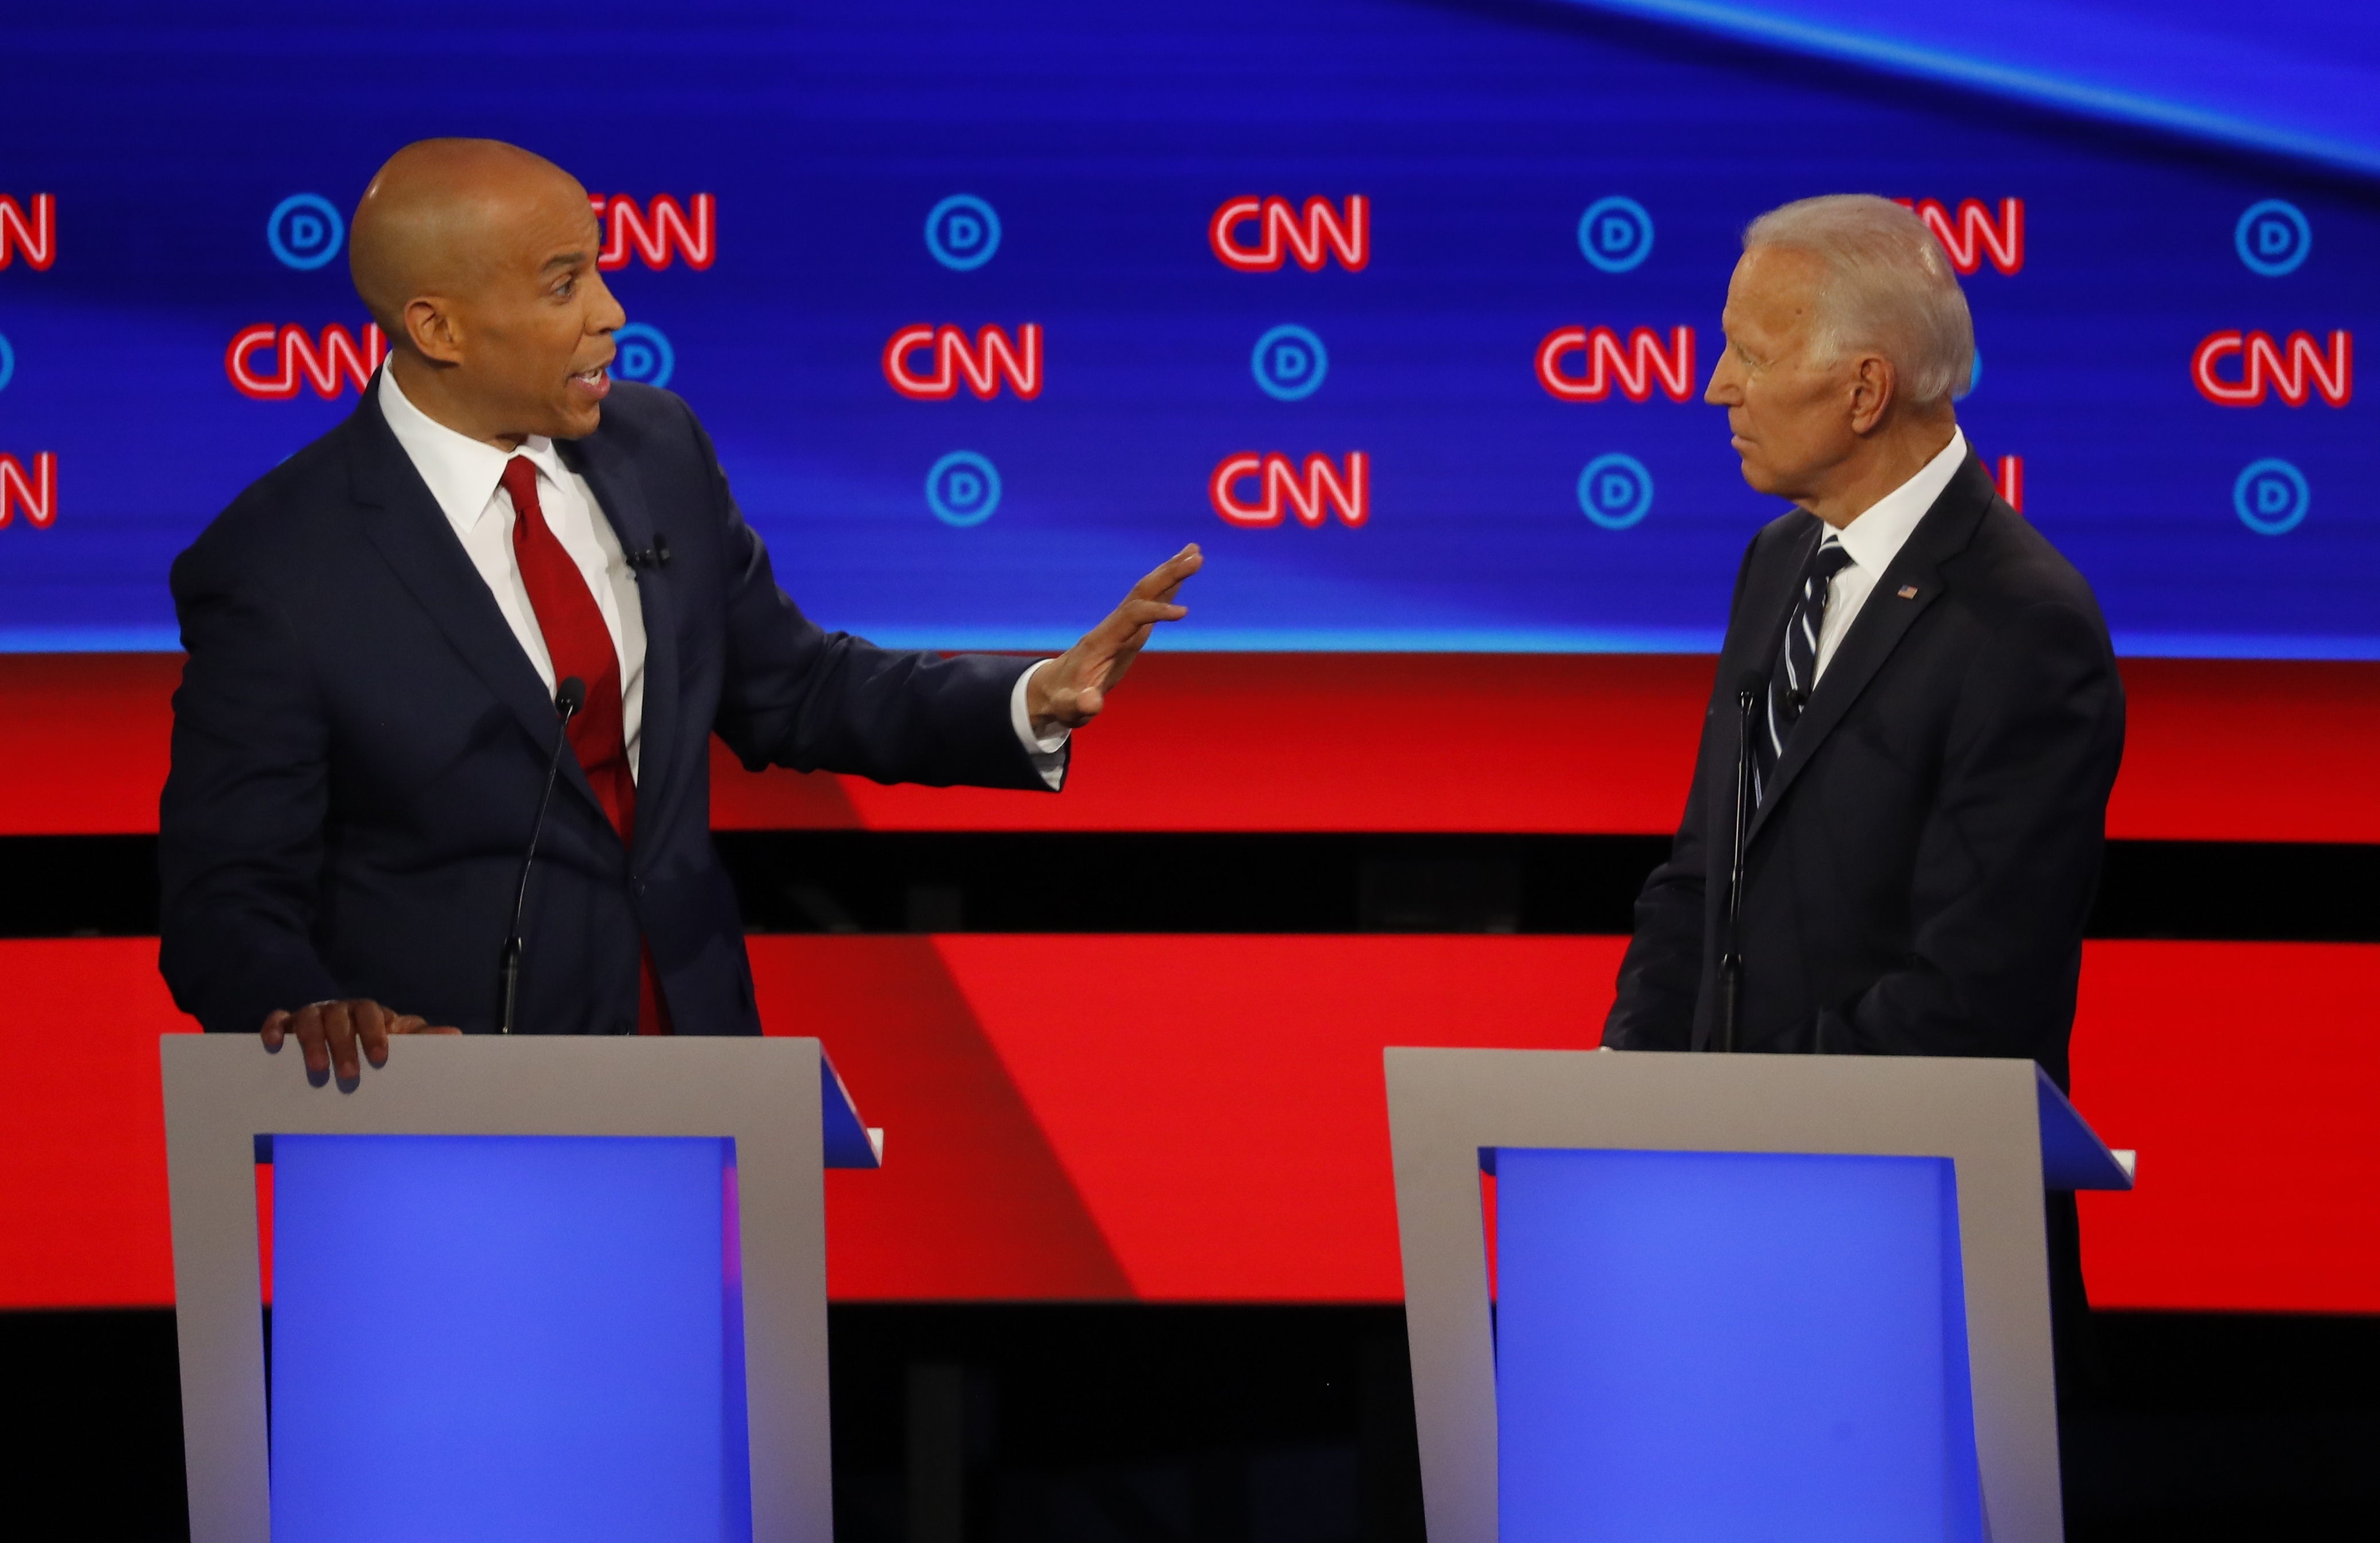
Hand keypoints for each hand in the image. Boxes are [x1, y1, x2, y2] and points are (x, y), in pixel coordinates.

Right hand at [261, 998, 458, 1080]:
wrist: (345, 1039)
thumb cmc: (376, 1041)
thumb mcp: (399, 1040)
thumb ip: (422, 1039)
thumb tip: (454, 1035)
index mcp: (368, 1012)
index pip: (372, 1014)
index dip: (375, 1033)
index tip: (381, 1057)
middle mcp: (339, 1009)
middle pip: (339, 1018)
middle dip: (344, 1046)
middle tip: (348, 1075)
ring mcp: (313, 1014)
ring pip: (309, 1018)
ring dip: (312, 1042)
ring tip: (318, 1069)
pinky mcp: (287, 1023)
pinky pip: (278, 1019)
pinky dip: (274, 1028)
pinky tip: (274, 1044)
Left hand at [1027, 544, 1202, 733]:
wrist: (1051, 689)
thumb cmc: (1063, 700)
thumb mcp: (1068, 707)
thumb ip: (1080, 705)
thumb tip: (1091, 704)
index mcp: (1102, 641)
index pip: (1132, 617)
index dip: (1156, 612)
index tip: (1184, 612)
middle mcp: (1112, 627)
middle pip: (1142, 593)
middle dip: (1168, 575)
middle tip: (1196, 556)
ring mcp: (1120, 627)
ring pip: (1146, 592)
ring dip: (1170, 572)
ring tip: (1195, 552)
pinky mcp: (1127, 631)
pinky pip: (1148, 602)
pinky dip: (1166, 587)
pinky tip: (1180, 575)